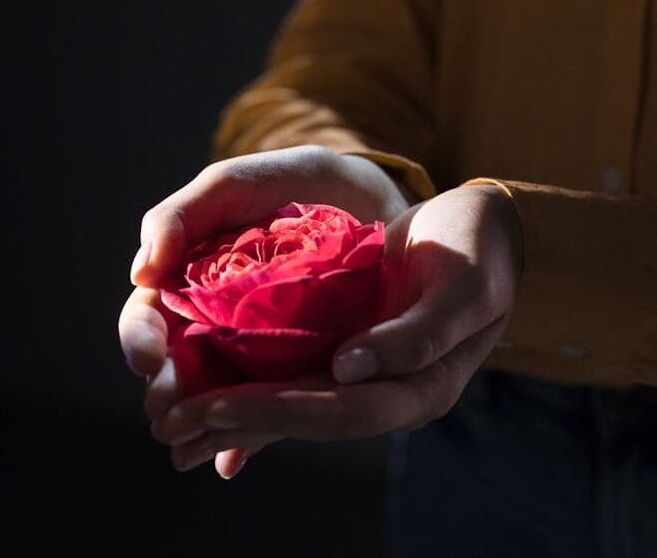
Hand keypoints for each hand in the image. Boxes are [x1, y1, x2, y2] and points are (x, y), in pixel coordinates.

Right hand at [118, 146, 410, 473]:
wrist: (370, 198)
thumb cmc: (296, 184)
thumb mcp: (238, 184)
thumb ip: (184, 214)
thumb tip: (141, 273)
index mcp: (192, 277)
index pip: (150, 315)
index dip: (138, 337)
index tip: (146, 357)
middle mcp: (219, 318)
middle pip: (178, 363)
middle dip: (168, 390)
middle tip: (165, 414)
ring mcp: (259, 344)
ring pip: (219, 389)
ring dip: (202, 422)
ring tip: (196, 447)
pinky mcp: (301, 362)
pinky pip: (272, 399)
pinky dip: (250, 431)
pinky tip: (234, 461)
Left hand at [145, 184, 522, 474]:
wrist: (485, 231)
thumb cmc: (481, 252)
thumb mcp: (464, 286)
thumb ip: (416, 334)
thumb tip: (350, 369)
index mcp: (421, 388)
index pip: (343, 411)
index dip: (280, 412)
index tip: (217, 406)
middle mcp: (389, 390)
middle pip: (308, 417)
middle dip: (241, 424)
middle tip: (171, 425)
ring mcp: (370, 372)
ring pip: (297, 401)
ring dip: (238, 412)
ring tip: (175, 419)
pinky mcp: (353, 346)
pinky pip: (299, 372)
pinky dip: (256, 381)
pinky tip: (214, 383)